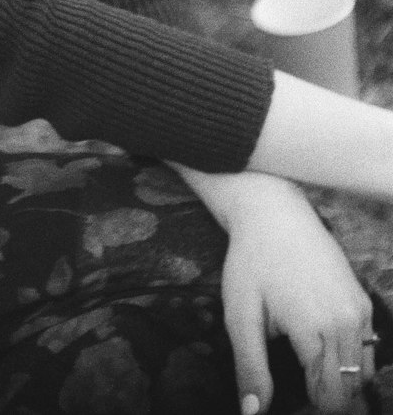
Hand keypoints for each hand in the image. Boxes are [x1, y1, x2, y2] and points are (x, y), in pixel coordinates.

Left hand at [219, 177, 375, 412]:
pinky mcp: (361, 300)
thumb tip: (253, 413)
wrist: (273, 212)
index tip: (292, 402)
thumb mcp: (240, 315)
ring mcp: (359, 310)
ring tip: (309, 377)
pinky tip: (323, 354)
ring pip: (362, 371)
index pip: (329, 397)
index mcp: (316, 331)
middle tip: (298, 392)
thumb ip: (250, 367)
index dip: (310, 406)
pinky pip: (366, 347)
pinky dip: (350, 360)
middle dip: (326, 398)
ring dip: (341, 381)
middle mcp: (347, 323)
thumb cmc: (251, 261)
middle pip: (349, 388)